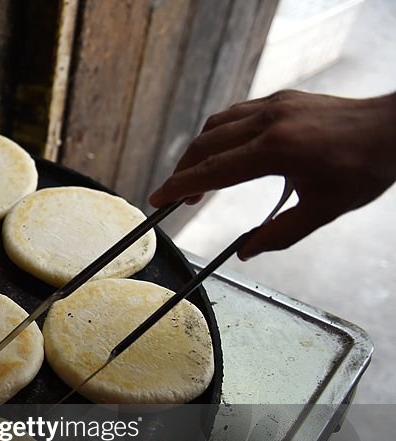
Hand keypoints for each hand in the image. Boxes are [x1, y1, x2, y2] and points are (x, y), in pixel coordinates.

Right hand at [148, 90, 395, 258]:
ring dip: (200, 151)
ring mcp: (276, 106)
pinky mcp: (284, 99)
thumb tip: (246, 251)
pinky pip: (237, 113)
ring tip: (198, 177)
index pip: (212, 171)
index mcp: (276, 151)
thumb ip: (280, 234)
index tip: (158, 199)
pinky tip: (224, 151)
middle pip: (206, 145)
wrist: (395, 129)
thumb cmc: (365, 169)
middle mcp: (270, 122)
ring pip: (218, 124)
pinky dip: (221, 133)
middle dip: (184, 171)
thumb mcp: (323, 210)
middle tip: (176, 196)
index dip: (180, 187)